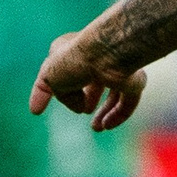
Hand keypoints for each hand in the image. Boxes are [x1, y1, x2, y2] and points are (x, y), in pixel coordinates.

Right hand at [30, 28, 147, 131]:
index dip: (57, 85)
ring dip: (104, 113)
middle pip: (93, 80)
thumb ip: (49, 92)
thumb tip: (64, 108)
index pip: (64, 67)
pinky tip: (107, 125)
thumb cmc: (74, 60)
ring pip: (113, 92)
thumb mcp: (49, 77)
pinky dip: (118, 115)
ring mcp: (117, 67)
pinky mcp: (133, 80)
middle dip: (88, 98)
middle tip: (83, 110)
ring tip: (97, 128)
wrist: (106, 55)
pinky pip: (128, 101)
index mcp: (74, 49)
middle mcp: (97, 56)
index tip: (43, 107)